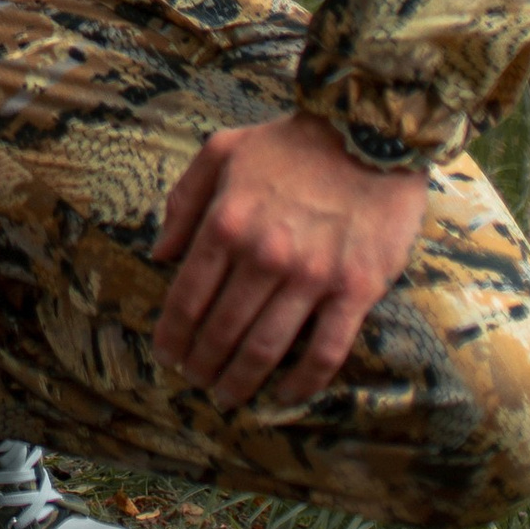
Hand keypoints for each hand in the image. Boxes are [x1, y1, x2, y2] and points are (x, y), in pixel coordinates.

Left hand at [151, 112, 428, 408]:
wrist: (369, 132)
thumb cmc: (291, 142)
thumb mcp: (222, 151)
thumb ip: (184, 200)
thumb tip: (160, 254)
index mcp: (226, 222)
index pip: (187, 297)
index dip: (173, 334)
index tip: (167, 355)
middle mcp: (264, 255)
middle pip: (221, 330)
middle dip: (202, 363)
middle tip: (195, 381)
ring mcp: (311, 277)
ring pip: (265, 348)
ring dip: (240, 380)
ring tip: (228, 394)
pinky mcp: (355, 290)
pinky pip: (325, 352)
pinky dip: (302, 382)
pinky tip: (286, 396)